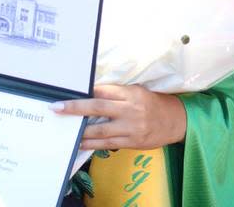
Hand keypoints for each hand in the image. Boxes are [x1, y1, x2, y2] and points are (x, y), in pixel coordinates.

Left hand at [50, 84, 186, 150]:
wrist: (175, 121)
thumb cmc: (152, 103)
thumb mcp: (137, 91)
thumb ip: (117, 93)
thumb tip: (91, 93)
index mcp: (130, 93)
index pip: (103, 90)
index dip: (85, 91)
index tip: (68, 92)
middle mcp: (130, 109)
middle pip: (97, 107)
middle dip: (75, 108)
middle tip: (57, 107)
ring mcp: (130, 127)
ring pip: (100, 129)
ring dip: (80, 130)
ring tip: (66, 130)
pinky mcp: (131, 142)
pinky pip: (107, 144)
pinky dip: (92, 144)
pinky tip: (80, 143)